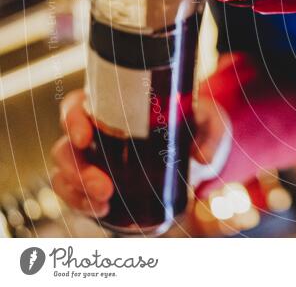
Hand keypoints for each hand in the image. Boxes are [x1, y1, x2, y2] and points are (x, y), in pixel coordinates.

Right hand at [51, 88, 226, 216]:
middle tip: (105, 187)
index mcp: (113, 105)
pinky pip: (75, 195)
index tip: (85, 136)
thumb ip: (211, 135)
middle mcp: (96, 132)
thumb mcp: (211, 122)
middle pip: (66, 147)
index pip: (77, 106)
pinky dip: (82, 205)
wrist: (198, 150)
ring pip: (64, 174)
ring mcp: (93, 160)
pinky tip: (102, 211)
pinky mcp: (96, 185)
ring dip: (77, 192)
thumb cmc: (197, 125)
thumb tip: (200, 158)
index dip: (73, 119)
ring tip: (104, 204)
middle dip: (77, 169)